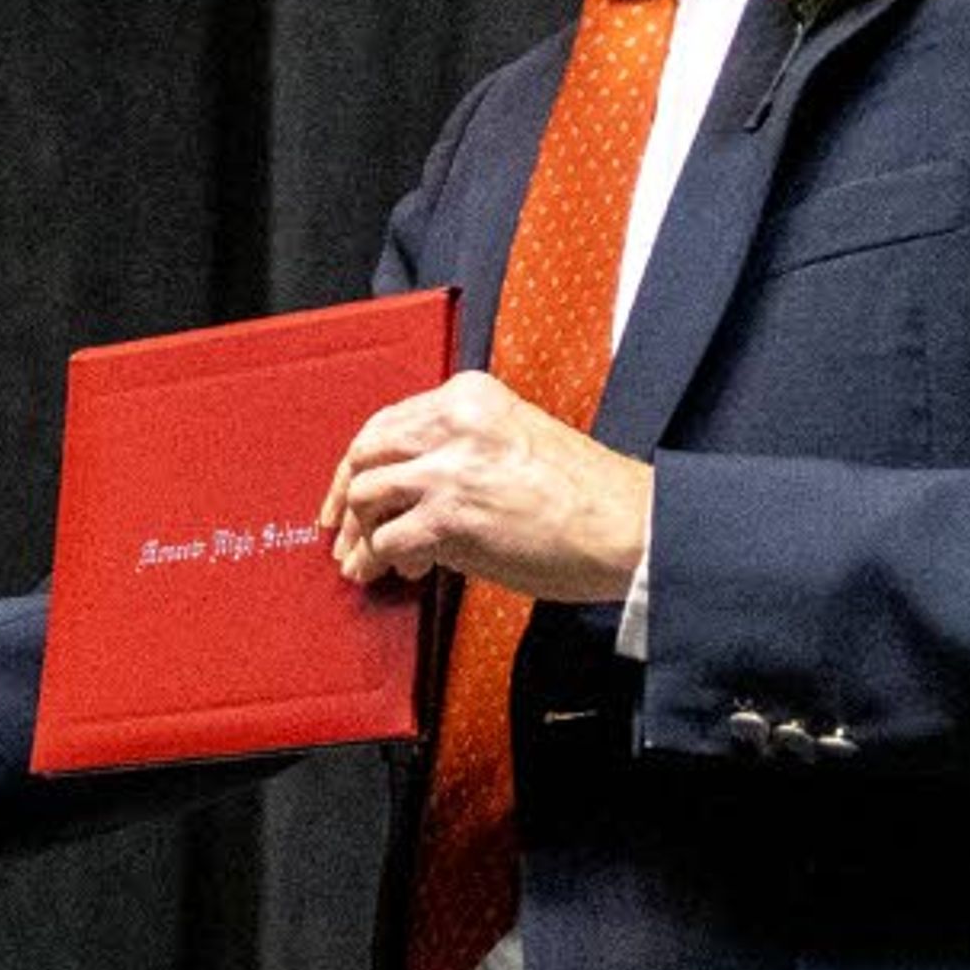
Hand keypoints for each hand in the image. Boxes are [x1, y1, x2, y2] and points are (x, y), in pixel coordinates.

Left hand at [319, 369, 650, 603]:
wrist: (631, 528)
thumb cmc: (587, 494)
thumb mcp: (518, 438)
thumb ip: (461, 447)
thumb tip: (410, 484)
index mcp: (470, 397)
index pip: (389, 421)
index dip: (362, 459)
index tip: (349, 484)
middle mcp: (454, 424)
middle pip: (366, 453)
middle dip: (344, 495)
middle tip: (339, 529)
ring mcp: (448, 471)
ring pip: (367, 496)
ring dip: (359, 535)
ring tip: (362, 562)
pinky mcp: (449, 520)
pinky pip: (388, 540)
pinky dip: (382, 559)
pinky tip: (396, 572)